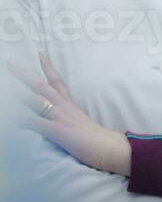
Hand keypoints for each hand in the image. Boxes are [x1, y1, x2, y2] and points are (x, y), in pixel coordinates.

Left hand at [8, 53, 130, 175]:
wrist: (111, 148)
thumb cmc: (99, 140)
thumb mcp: (82, 124)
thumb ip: (72, 119)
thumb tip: (65, 121)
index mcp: (70, 105)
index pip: (57, 80)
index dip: (47, 66)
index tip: (39, 53)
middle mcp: (64, 107)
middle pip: (41, 85)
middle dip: (23, 73)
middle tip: (9, 62)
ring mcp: (60, 117)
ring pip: (35, 100)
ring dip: (17, 93)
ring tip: (4, 87)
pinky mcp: (58, 130)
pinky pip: (35, 122)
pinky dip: (20, 119)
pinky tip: (9, 117)